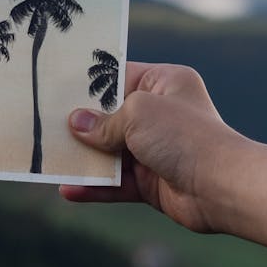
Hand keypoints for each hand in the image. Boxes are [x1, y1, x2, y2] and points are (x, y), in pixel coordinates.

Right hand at [60, 62, 244, 233]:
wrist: (222, 186)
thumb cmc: (184, 136)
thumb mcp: (137, 114)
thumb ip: (102, 122)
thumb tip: (75, 124)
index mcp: (165, 82)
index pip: (119, 77)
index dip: (89, 84)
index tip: (57, 87)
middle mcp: (161, 113)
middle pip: (111, 116)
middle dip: (81, 124)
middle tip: (45, 123)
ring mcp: (156, 148)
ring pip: (110, 151)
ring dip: (84, 158)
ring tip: (51, 159)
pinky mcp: (153, 181)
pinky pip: (117, 182)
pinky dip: (95, 187)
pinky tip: (69, 190)